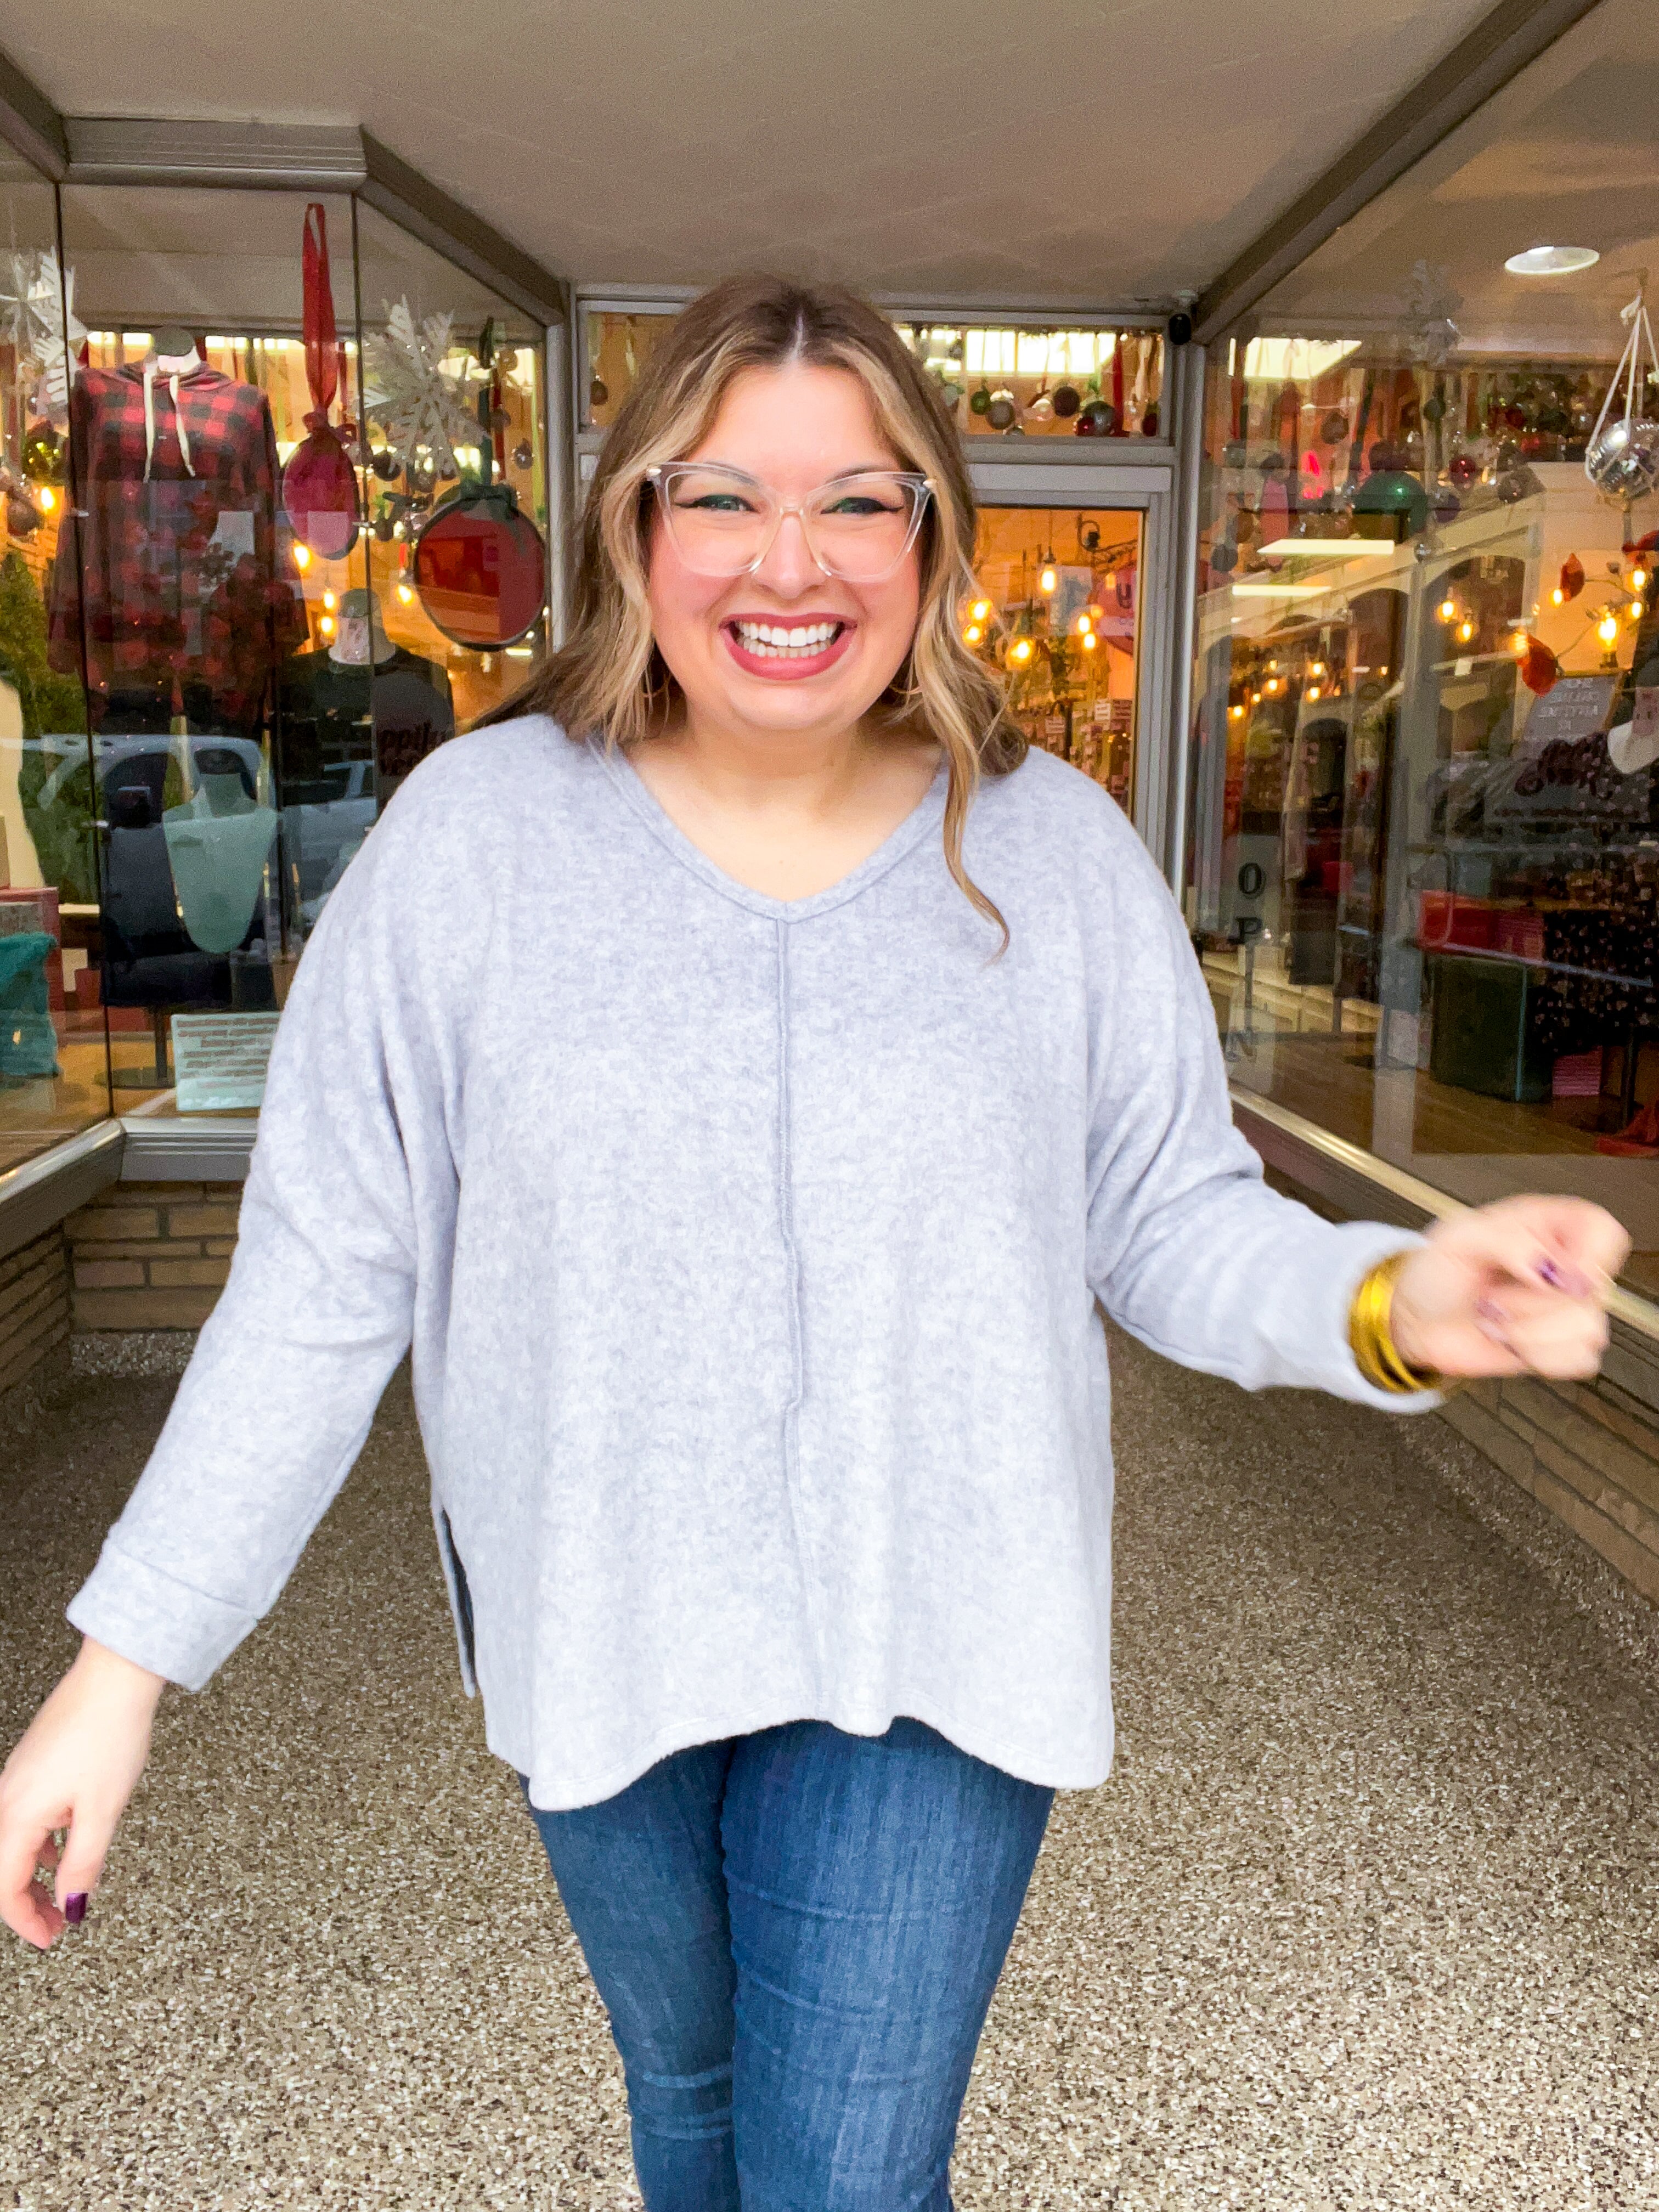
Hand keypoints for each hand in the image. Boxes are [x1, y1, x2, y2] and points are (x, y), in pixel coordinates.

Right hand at [0, 1639, 165, 1950]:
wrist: (115, 1676)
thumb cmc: (110, 1733)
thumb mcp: (103, 1811)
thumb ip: (84, 1863)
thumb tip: (72, 1906)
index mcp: (17, 1815)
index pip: (5, 1888)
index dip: (27, 1922)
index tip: (51, 1939)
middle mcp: (8, 1798)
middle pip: (4, 1869)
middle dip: (28, 1904)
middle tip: (57, 1924)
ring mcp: (18, 1779)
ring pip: (15, 1843)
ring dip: (35, 1874)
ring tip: (65, 1890)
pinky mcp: (34, 1765)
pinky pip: (27, 1817)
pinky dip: (43, 1842)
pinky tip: (67, 1844)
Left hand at [1391, 1195, 1630, 1381]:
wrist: (1415, 1321)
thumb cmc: (1433, 1271)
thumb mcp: (1458, 1237)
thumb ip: (1509, 1241)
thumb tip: (1552, 1268)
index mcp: (1547, 1224)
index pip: (1602, 1231)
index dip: (1587, 1257)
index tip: (1551, 1276)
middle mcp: (1565, 1264)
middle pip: (1593, 1290)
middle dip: (1531, 1304)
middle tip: (1492, 1297)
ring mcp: (1566, 1307)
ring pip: (1588, 1329)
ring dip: (1528, 1332)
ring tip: (1496, 1317)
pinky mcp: (1560, 1345)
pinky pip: (1580, 1360)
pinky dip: (1538, 1357)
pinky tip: (1511, 1341)